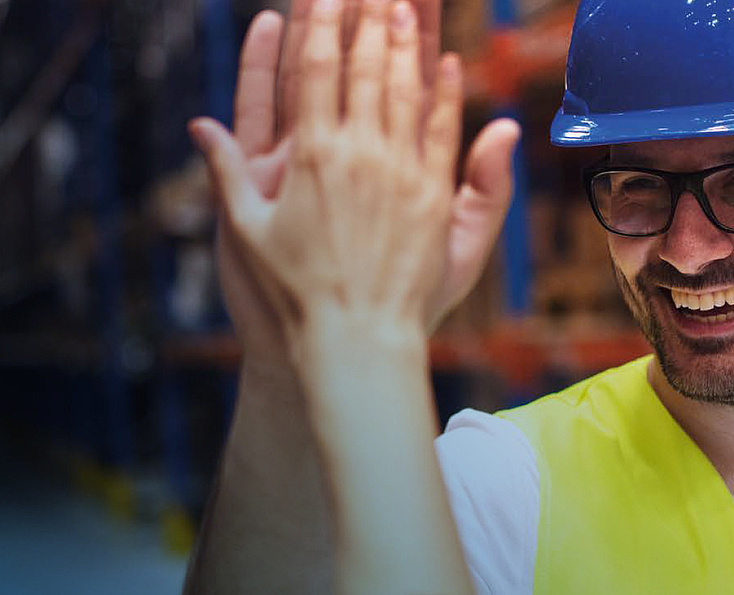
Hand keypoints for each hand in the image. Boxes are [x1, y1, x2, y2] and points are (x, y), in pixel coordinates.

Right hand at [193, 0, 469, 368]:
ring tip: (409, 8)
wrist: (355, 338)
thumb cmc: (291, 293)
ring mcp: (401, 173)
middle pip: (366, 70)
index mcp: (310, 155)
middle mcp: (359, 153)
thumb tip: (199, 124)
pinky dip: (446, 97)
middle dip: (369, 21)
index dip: (321, 27)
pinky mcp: (434, 197)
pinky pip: (441, 134)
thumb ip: (226, 171)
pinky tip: (450, 69)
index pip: (316, 72)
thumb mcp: (243, 231)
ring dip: (408, 46)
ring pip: (407, 93)